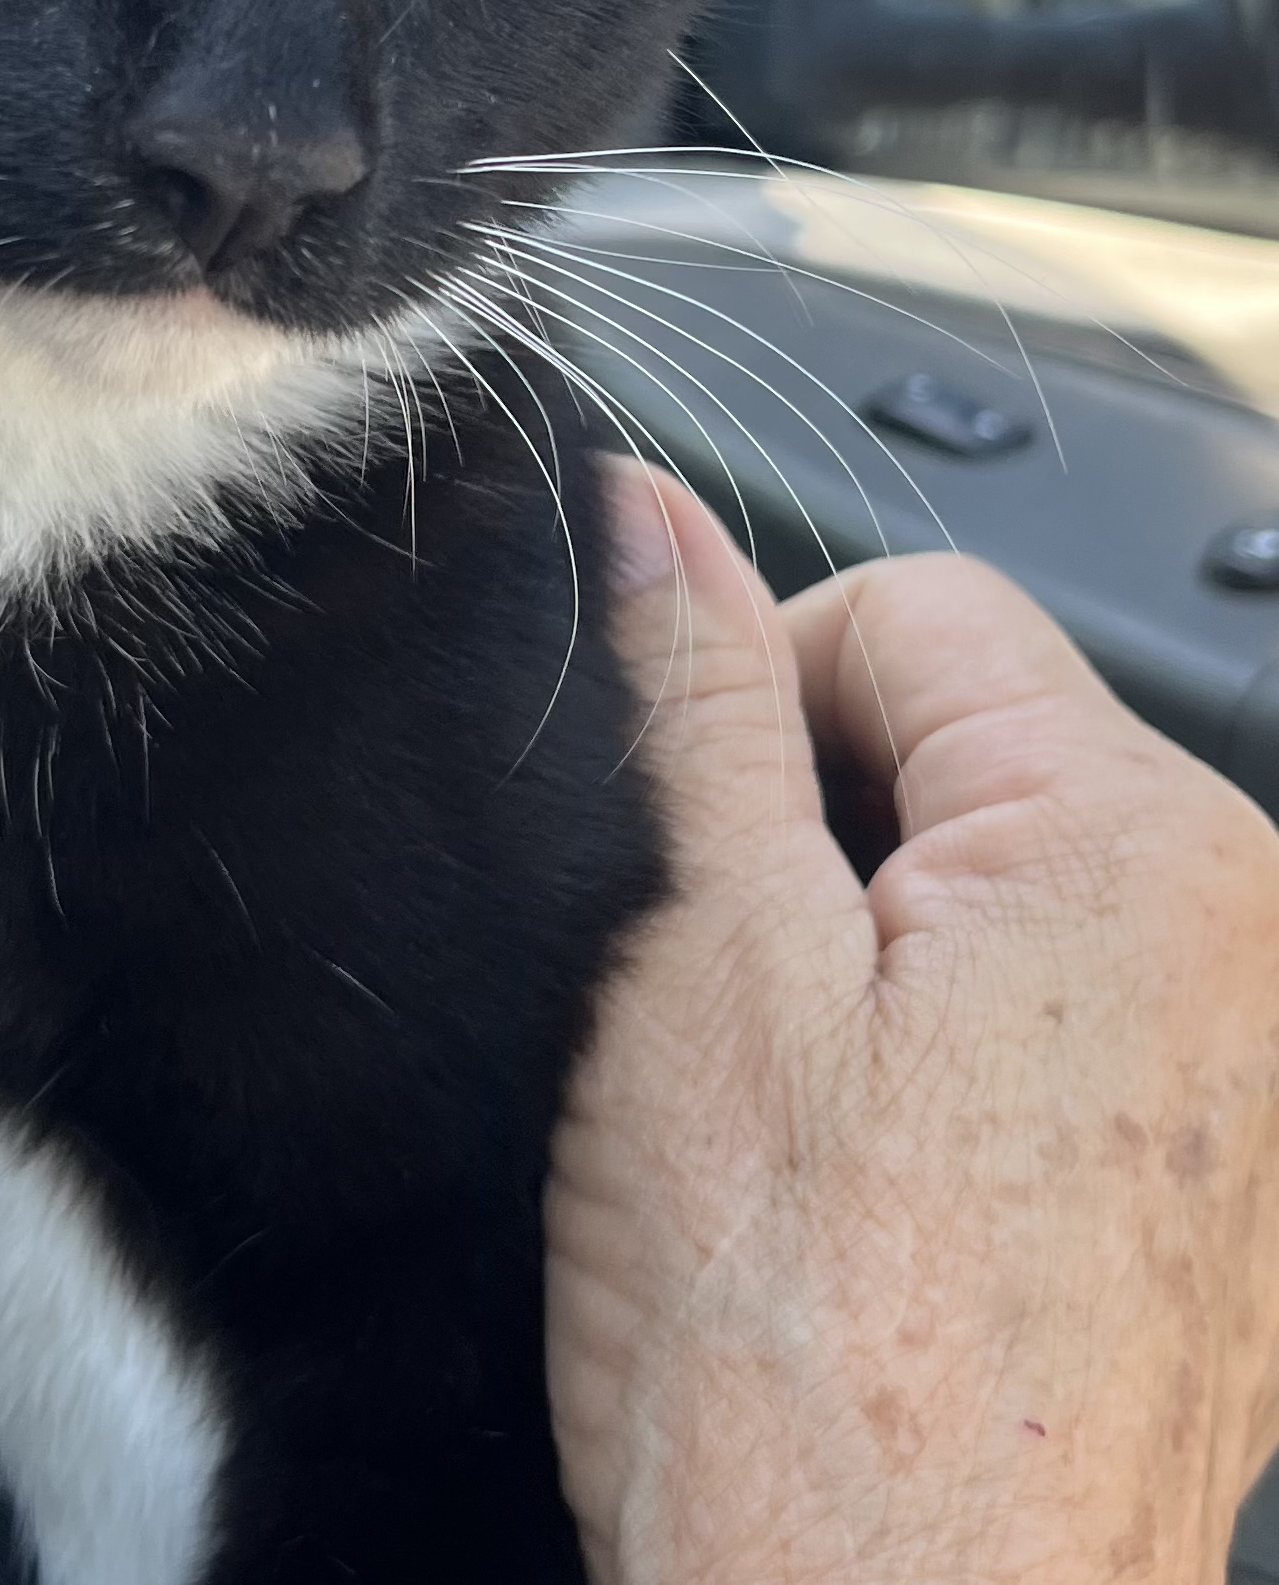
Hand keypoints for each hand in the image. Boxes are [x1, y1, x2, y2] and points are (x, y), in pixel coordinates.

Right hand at [545, 464, 1278, 1584]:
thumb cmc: (802, 1356)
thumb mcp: (694, 959)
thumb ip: (689, 697)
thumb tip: (647, 510)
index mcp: (1147, 846)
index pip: (914, 606)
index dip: (761, 694)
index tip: (697, 847)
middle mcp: (1251, 949)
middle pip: (975, 741)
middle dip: (824, 829)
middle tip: (736, 1008)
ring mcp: (1252, 1084)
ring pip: (1000, 883)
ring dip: (876, 951)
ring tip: (804, 1116)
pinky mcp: (1224, 1195)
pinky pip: (1060, 1019)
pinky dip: (947, 1057)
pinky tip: (876, 1184)